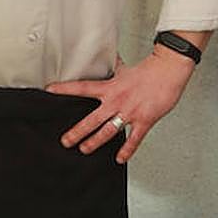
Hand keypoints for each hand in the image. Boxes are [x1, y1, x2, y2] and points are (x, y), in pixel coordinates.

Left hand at [46, 49, 195, 163]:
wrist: (167, 72)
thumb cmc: (148, 70)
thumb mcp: (125, 68)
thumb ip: (114, 67)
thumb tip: (108, 58)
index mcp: (109, 88)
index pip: (82, 88)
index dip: (64, 89)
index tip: (49, 91)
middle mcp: (116, 101)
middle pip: (92, 119)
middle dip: (77, 132)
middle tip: (65, 141)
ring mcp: (129, 112)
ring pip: (108, 131)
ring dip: (95, 142)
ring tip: (84, 149)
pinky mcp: (144, 120)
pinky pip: (134, 139)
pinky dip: (127, 150)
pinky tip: (120, 158)